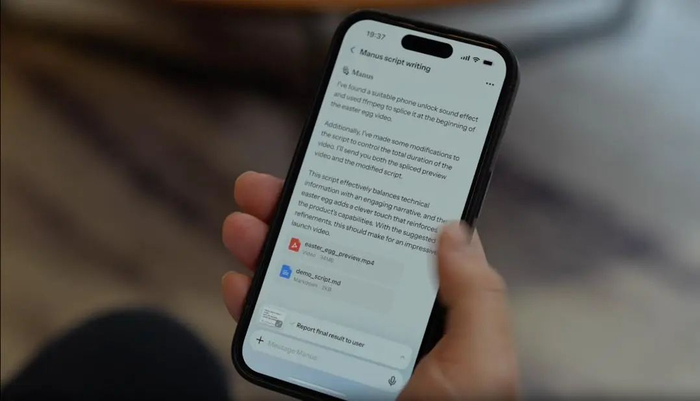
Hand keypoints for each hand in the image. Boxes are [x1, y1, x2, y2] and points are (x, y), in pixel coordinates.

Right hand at [222, 171, 518, 399]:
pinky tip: (238, 283)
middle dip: (297, 212)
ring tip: (240, 223)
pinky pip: (278, 328)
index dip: (368, 200)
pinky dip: (252, 304)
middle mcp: (385, 317)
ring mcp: (346, 340)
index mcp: (430, 307)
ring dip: (265, 248)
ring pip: (301, 280)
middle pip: (338, 250)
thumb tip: (454, 226)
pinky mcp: (315, 364)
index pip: (398, 240)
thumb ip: (478, 295)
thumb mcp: (481, 361)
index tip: (339, 166)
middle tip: (262, 187)